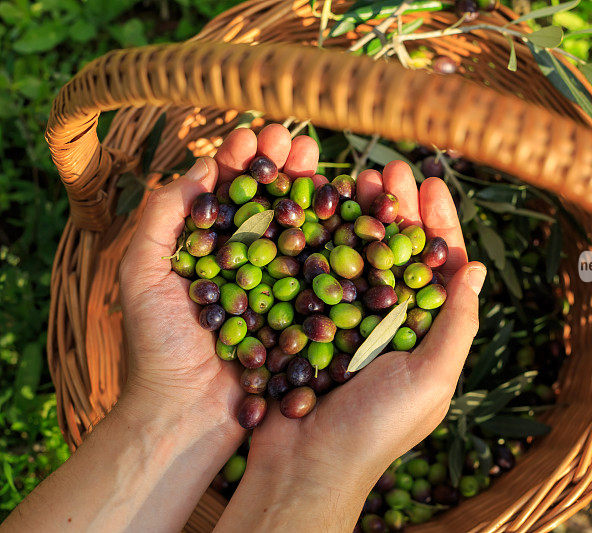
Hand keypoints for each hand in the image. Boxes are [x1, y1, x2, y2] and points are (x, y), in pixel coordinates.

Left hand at [2, 126, 322, 532]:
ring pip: (299, 230)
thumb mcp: (141, 273)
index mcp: (209, 247)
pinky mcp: (301, 312)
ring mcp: (277, 286)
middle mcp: (246, 261)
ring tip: (324, 166)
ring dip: (312, 194)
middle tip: (300, 141)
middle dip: (284, 169)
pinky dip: (335, 241)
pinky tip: (348, 213)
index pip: (229, 192)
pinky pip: (320, 272)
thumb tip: (201, 167)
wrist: (187, 414)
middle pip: (270, 204)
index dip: (243, 161)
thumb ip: (163, 217)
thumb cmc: (158, 345)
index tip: (257, 135)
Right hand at [215, 156, 485, 531]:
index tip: (433, 184)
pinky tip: (316, 209)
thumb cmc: (377, 428)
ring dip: (359, 213)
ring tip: (357, 175)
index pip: (438, 266)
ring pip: (357, 251)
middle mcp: (389, 321)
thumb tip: (476, 268)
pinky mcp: (308, 321)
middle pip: (397, 249)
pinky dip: (319, 238)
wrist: (305, 466)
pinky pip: (318, 270)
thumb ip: (456, 324)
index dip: (438, 223)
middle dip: (397, 206)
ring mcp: (346, 318)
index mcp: (425, 332)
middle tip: (391, 166)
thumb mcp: (431, 379)